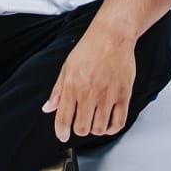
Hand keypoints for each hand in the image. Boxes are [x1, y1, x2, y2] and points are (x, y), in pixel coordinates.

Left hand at [42, 27, 135, 142]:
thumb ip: (57, 91)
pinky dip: (111, 129)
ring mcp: (107, 95)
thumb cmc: (90, 48)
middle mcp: (89, 92)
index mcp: (72, 85)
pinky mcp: (123, 95)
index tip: (63, 135)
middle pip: (81, 128)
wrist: (112, 35)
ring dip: (95, 129)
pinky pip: (118, 123)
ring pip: (98, 129)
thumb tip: (47, 108)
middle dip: (79, 129)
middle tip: (81, 122)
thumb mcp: (67, 66)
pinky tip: (108, 123)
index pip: (63, 120)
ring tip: (94, 120)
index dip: (61, 133)